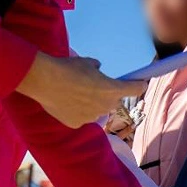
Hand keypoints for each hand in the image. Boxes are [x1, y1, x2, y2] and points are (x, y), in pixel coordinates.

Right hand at [16, 53, 145, 128]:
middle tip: (94, 86)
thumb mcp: (87, 63)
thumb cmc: (68, 68)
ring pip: (97, 110)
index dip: (138, 85)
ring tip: (75, 93)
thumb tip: (97, 70)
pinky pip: (82, 117)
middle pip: (113, 101)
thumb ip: (97, 69)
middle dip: (108, 94)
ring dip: (92, 104)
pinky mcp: (78, 123)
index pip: (134, 89)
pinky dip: (77, 111)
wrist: (45, 80)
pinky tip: (66, 103)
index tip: (141, 84)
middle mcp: (106, 106)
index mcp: (113, 89)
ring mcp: (92, 117)